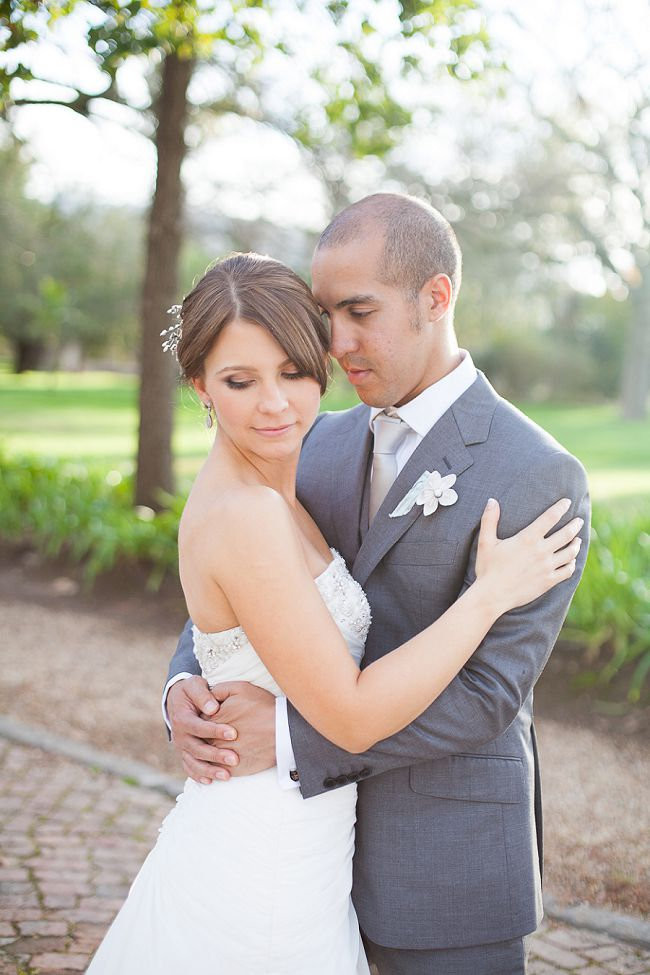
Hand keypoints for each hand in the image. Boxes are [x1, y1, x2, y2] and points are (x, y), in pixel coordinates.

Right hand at [167, 676, 237, 783]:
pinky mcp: (185, 753)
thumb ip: (203, 694)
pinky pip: (189, 768)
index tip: (233, 733)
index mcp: (182, 718)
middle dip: (215, 756)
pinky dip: (198, 775)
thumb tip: (213, 708)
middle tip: (234, 759)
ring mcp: (181, 747)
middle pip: (197, 749)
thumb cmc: (192, 691)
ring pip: (193, 762)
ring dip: (209, 770)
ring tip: (227, 776)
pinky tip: (211, 781)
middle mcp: (179, 735)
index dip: (215, 730)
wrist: (178, 700)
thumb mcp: (194, 685)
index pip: (198, 727)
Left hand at [208, 682, 276, 777]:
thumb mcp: (241, 688)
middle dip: (202, 737)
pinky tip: (220, 764)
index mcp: (213, 719)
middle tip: (211, 735)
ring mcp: (222, 755)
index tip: (209, 718)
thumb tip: (208, 695)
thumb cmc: (263, 707)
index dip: (203, 719)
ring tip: (215, 750)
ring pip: (206, 757)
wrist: (283, 731)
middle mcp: (214, 738)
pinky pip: (218, 771)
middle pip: (200, 739)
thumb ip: (220, 690)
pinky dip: (215, 769)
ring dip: (207, 755)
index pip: (198, 720)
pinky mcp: (233, 768)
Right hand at [475, 497, 583, 614]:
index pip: (550, 518)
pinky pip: (567, 571)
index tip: (567, 502)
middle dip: (575, 525)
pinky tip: (571, 561)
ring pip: (570, 553)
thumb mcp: (485, 542)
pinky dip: (572, 564)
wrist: (493, 595)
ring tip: (579, 540)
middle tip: (579, 520)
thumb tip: (492, 501)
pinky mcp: (549, 581)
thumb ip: (489, 520)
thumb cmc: (488, 568)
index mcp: (528, 538)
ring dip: (576, 544)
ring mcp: (547, 567)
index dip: (561, 508)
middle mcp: (541, 551)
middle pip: (566, 534)